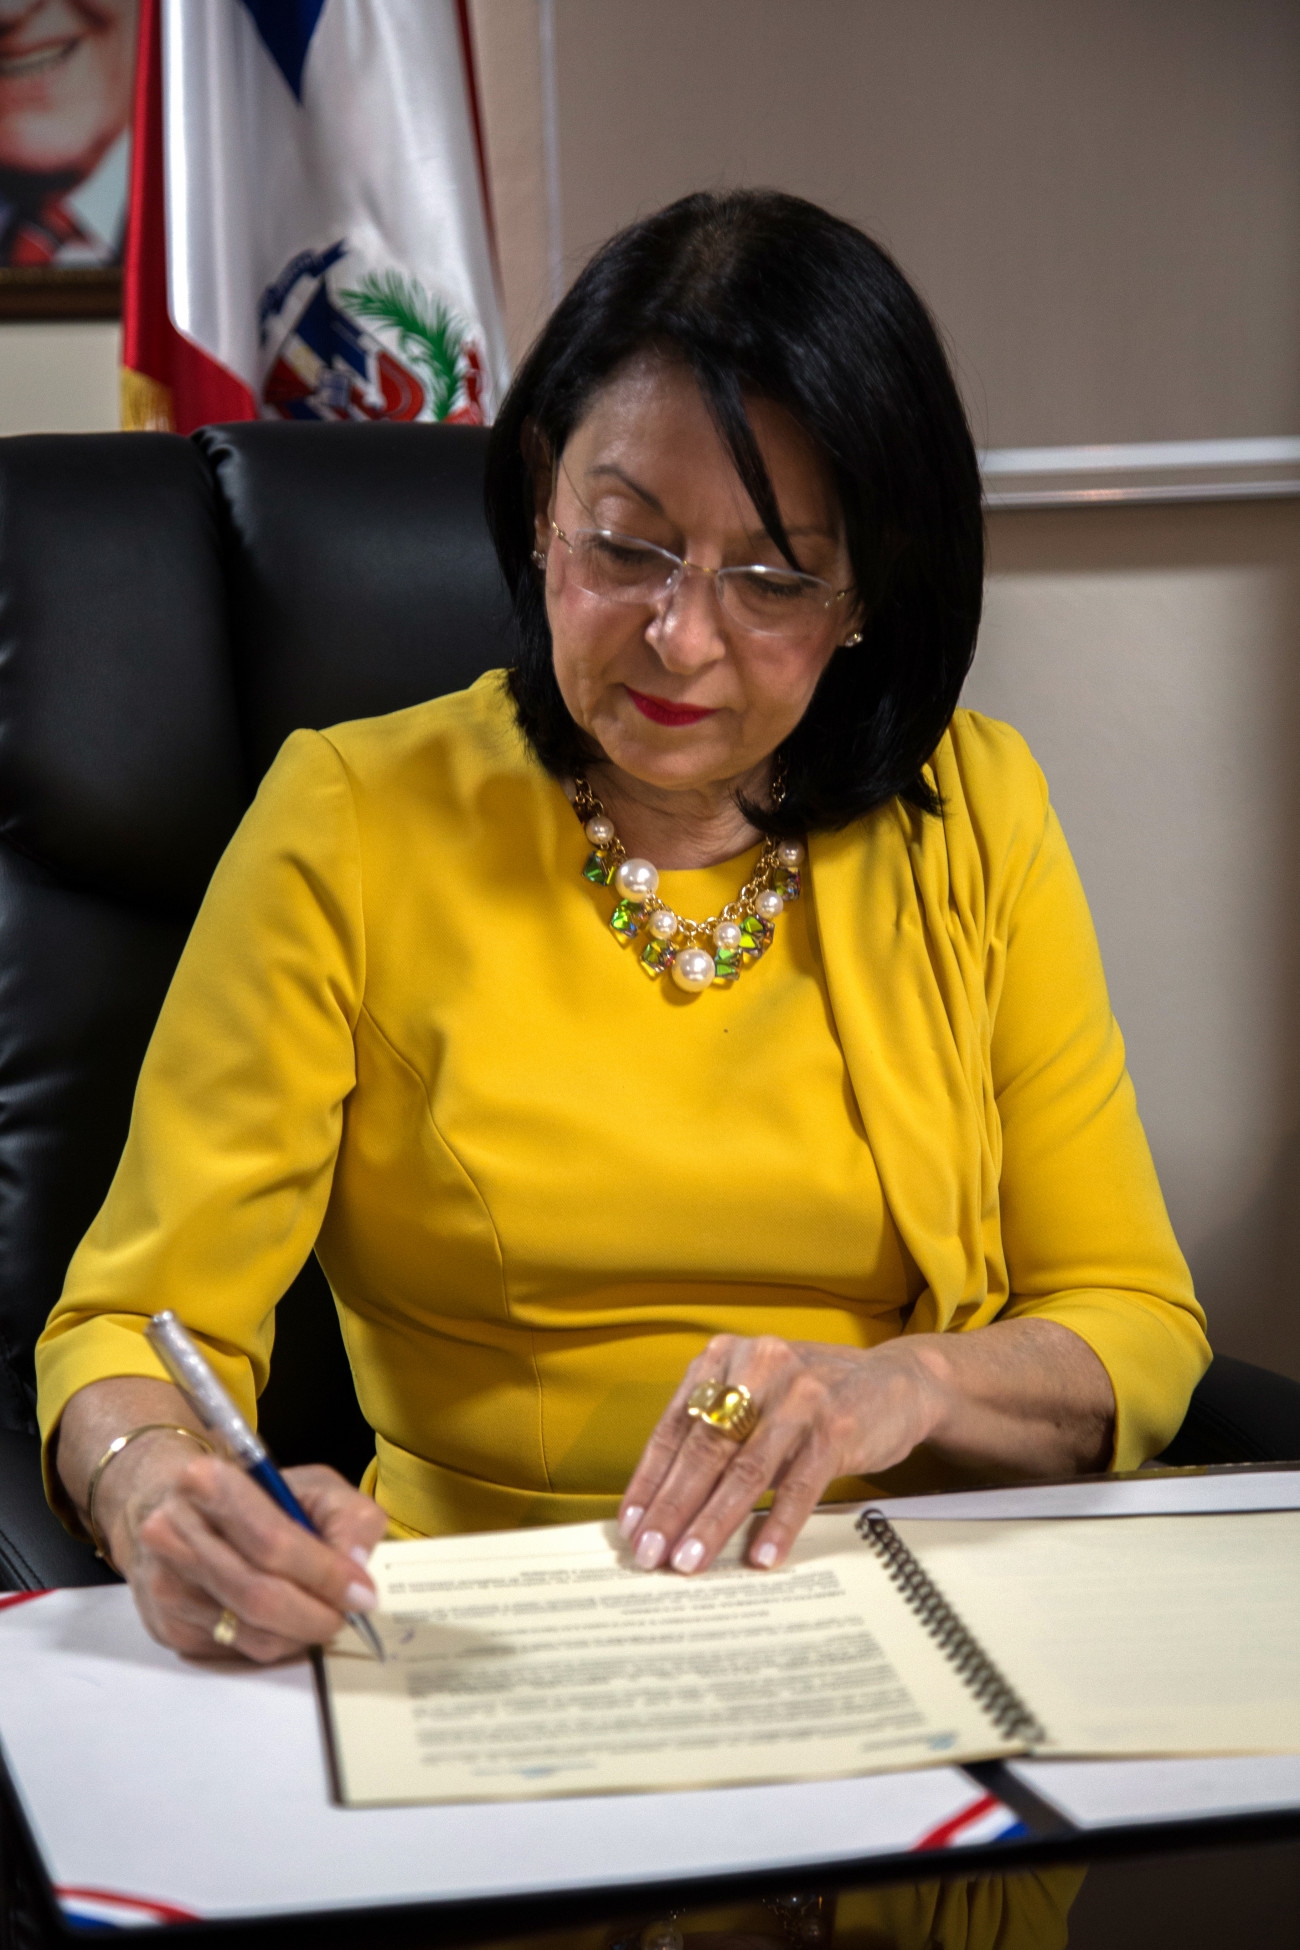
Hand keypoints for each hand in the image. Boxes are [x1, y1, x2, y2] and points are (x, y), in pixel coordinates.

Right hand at [101, 1435, 387, 1663]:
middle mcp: (172, 1534)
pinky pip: (235, 1651)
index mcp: (206, 1483)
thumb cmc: (256, 1496)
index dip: (324, 1573)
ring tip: (318, 1613)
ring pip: (251, 1633)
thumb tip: (356, 1566)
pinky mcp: (167, 1625)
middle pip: (259, 1595)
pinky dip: (273, 1641)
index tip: (362, 1592)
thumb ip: (348, 1518)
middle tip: (348, 1614)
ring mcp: (164, 1584)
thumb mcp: (313, 1486)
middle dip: (316, 1613)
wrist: (180, 1508)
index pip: (273, 1542)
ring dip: (298, 1633)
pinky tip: (281, 1618)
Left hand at [618, 1333, 940, 1577]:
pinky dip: (778, 1524)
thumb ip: (714, 1432)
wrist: (894, 1381)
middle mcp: (757, 1367)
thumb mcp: (755, 1395)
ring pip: (745, 1470)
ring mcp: (799, 1396)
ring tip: (690, 1561)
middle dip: (673, 1508)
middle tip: (651, 1554)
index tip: (632, 1527)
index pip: (674, 1427)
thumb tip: (665, 1505)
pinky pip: (799, 1484)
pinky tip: (761, 1556)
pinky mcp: (836, 1426)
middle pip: (704, 1449)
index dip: (649, 1481)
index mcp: (724, 1358)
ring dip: (713, 1521)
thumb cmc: (809, 1398)